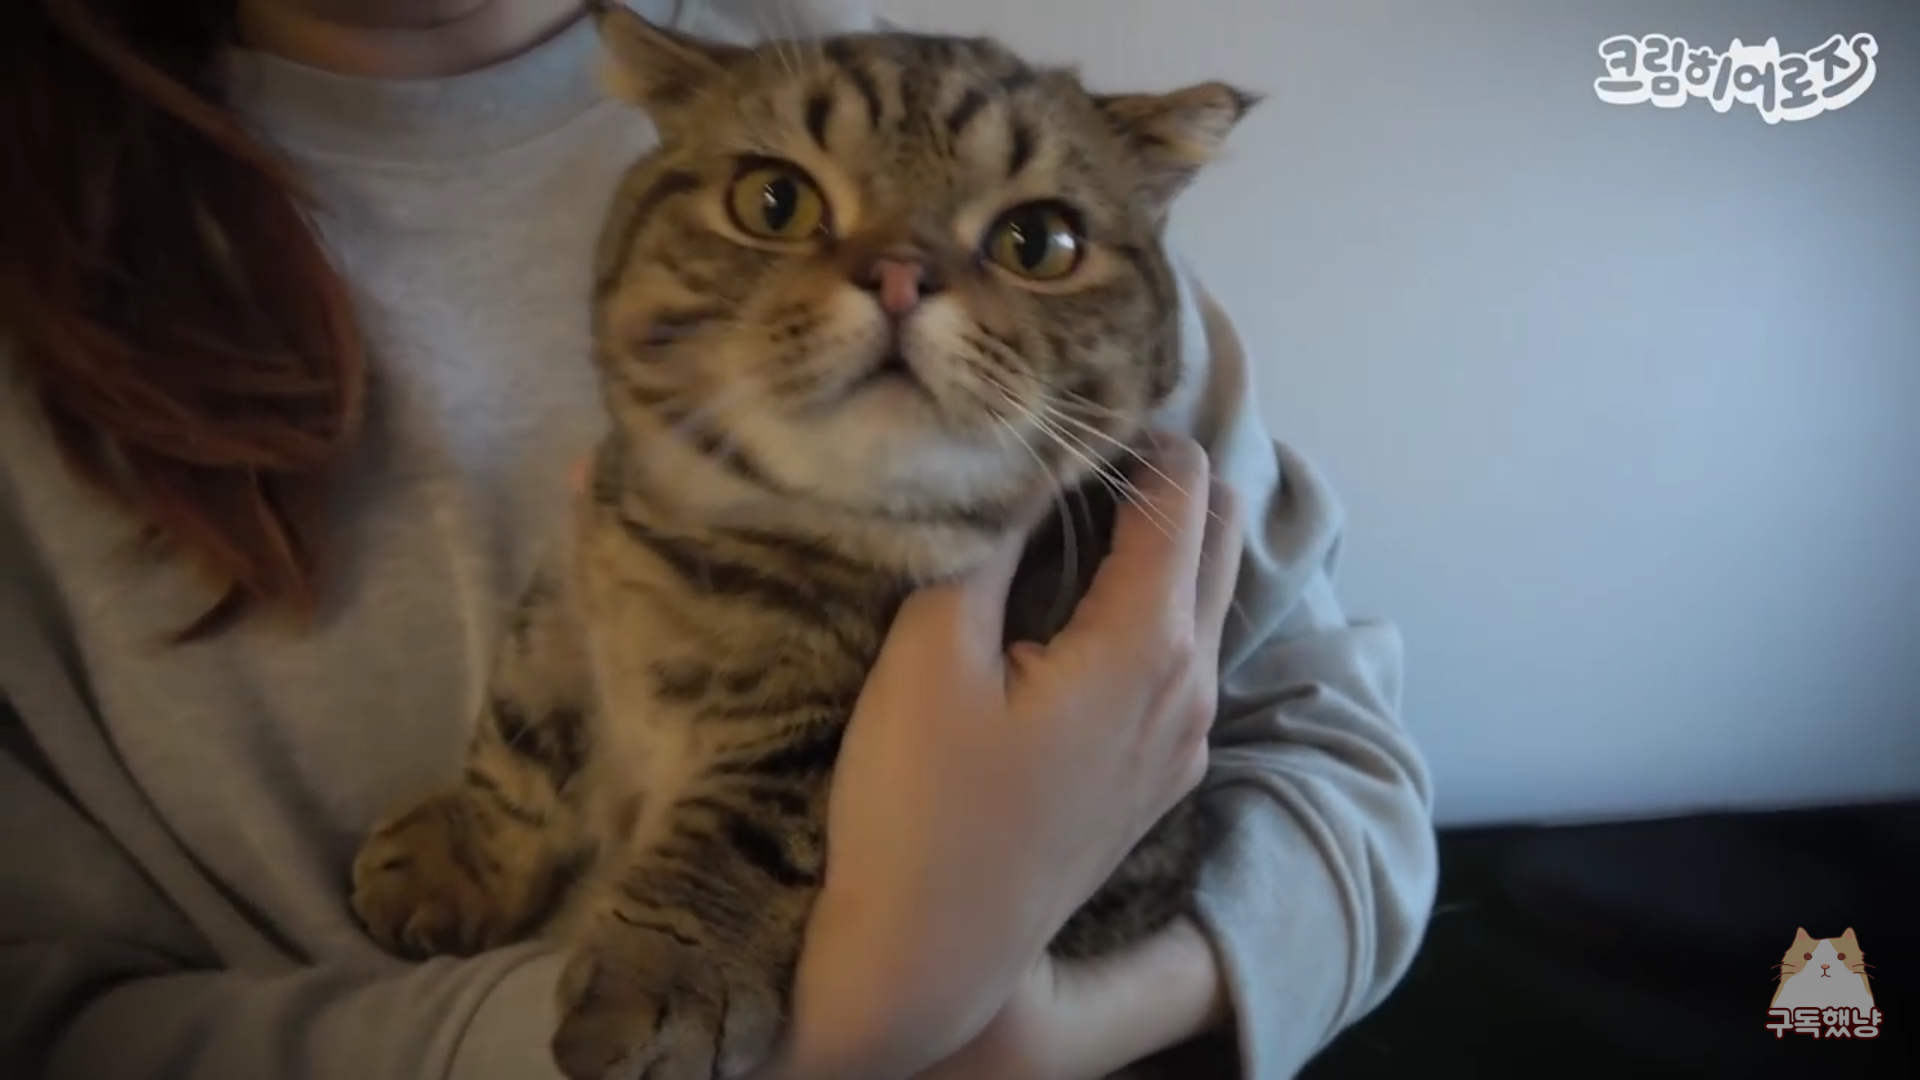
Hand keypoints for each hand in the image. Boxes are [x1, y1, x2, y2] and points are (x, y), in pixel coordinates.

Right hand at [782, 432, 1244, 1078]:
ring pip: (1204, 595)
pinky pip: (1181, 655)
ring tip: (1067, 519)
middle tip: (1070, 452)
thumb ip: (986, 542)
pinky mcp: (1157, 774)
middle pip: (1218, 531)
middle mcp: (1191, 685)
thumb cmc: (916, 810)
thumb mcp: (928, 655)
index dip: (1131, 432)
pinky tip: (1071, 610)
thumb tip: (1021, 459)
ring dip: (1159, 540)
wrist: (929, 957)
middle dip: (1162, 476)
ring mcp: (1182, 737)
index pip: (1182, 489)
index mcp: (1147, 644)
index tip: (1065, 411)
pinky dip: (1151, 604)